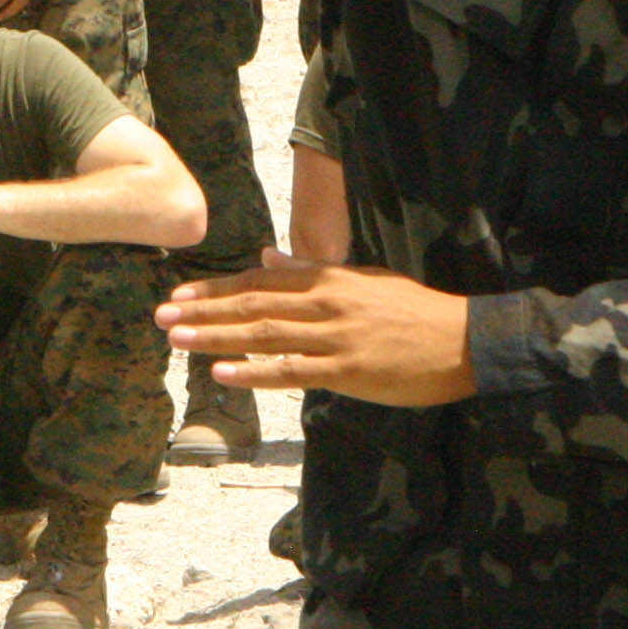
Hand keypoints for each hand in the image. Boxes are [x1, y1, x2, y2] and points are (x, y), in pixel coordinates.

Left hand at [155, 252, 477, 408]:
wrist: (465, 339)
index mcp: (329, 279)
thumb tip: (267, 255)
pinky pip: (293, 371)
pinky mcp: (349, 370)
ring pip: (265, 335)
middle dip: (203, 311)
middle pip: (253, 305)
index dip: (217, 289)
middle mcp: (326, 303)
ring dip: (216, 337)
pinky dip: (255, 372)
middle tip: (162, 317)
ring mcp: (336, 337)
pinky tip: (223, 373)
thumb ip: (312, 270)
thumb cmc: (414, 311)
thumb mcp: (363, 279)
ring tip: (178, 340)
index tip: (181, 297)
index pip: (261, 280)